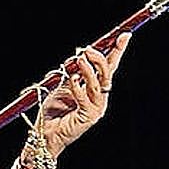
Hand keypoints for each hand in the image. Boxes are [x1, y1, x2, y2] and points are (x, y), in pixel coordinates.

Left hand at [39, 32, 130, 157]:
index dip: (117, 51)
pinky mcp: (88, 117)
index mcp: (95, 88)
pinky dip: (78, 88)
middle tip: (86, 50)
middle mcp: (99, 98)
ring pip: (97, 85)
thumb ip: (72, 74)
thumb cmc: (52, 111)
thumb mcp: (62, 87)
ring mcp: (96, 108)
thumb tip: (78, 56)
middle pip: (107, 74)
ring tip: (79, 59)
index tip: (124, 35)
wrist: (44, 133)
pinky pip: (85, 99)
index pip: (109, 67)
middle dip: (99, 59)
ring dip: (88, 70)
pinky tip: (72, 79)